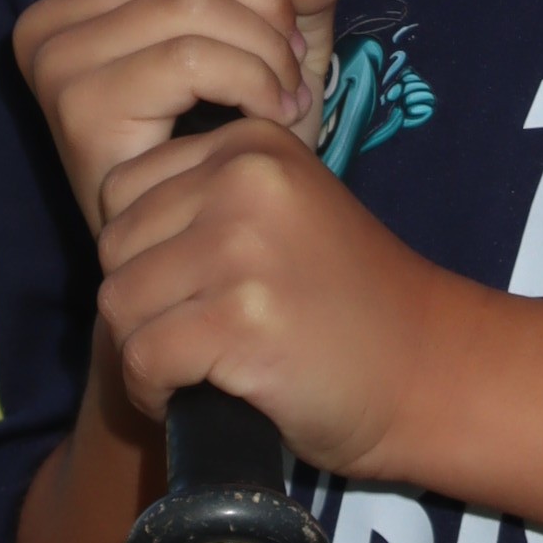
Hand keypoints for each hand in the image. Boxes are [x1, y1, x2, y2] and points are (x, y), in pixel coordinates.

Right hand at [12, 0, 340, 235]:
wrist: (211, 245)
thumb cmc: (238, 137)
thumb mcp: (282, 43)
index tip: (273, 4)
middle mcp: (53, 14)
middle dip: (266, 5)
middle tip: (296, 65)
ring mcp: (56, 60)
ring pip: (191, 2)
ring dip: (265, 50)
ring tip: (289, 95)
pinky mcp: (79, 107)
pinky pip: (187, 58)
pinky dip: (251, 81)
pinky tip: (272, 117)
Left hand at [94, 114, 465, 480]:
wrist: (430, 371)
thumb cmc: (348, 305)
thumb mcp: (285, 216)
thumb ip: (210, 202)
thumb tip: (113, 239)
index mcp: (253, 145)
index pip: (123, 189)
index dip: (141, 253)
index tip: (188, 291)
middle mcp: (246, 180)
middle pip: (115, 246)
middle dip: (139, 302)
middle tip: (191, 338)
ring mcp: (243, 247)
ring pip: (119, 302)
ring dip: (142, 351)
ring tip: (193, 369)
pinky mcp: (240, 319)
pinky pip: (141, 357)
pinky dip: (152, 391)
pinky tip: (189, 398)